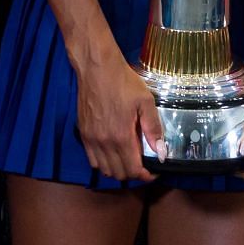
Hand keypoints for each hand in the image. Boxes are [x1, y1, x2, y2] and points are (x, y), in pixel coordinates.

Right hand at [75, 49, 160, 182]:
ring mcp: (91, 139)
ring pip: (104, 170)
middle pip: (118, 173)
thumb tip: (160, 152)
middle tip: (143, 165)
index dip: (145, 176)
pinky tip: (113, 153)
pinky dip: (103, 163)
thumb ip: (153, 128)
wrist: (97, 68)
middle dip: (133, 174)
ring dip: (118, 170)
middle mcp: (104, 143)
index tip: (153, 173)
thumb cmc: (123, 82)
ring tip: (129, 160)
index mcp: (121, 137)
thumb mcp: (145, 102)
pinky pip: (92, 159)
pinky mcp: (83, 133)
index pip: (133, 170)